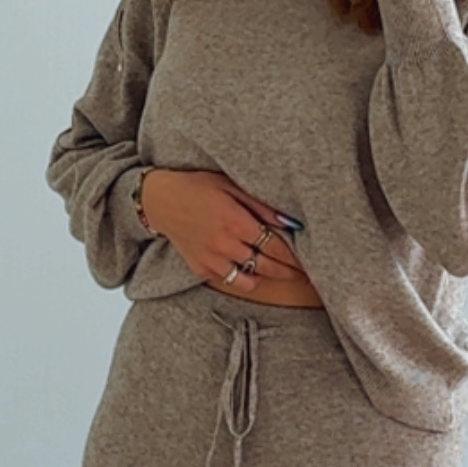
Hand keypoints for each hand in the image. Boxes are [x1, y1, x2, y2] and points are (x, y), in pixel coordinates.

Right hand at [141, 169, 310, 294]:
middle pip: (266, 265)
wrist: (160, 200)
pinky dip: (241, 279)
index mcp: (236, 222)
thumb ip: (261, 205)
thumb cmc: (197, 187)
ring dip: (266, 278)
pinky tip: (250, 272)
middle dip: (288, 272)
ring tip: (278, 274)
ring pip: (248, 280)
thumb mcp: (231, 186)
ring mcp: (212, 259)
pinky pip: (228, 280)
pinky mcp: (200, 268)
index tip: (307, 262)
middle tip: (303, 275)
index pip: (275, 246)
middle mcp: (225, 244)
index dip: (294, 257)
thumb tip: (289, 221)